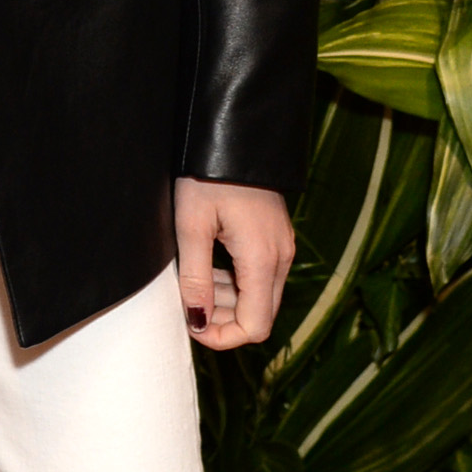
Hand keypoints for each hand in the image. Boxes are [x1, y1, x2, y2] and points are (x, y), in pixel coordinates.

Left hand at [174, 177, 292, 351]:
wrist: (233, 134)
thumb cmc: (207, 176)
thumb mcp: (191, 227)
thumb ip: (196, 279)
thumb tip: (197, 321)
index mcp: (262, 260)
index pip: (255, 327)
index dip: (222, 337)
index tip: (191, 324)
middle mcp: (281, 258)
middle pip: (260, 315)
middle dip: (223, 319)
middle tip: (188, 301)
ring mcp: (283, 247)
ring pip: (261, 297)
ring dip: (228, 301)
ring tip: (195, 279)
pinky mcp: (277, 238)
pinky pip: (261, 276)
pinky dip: (237, 282)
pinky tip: (211, 264)